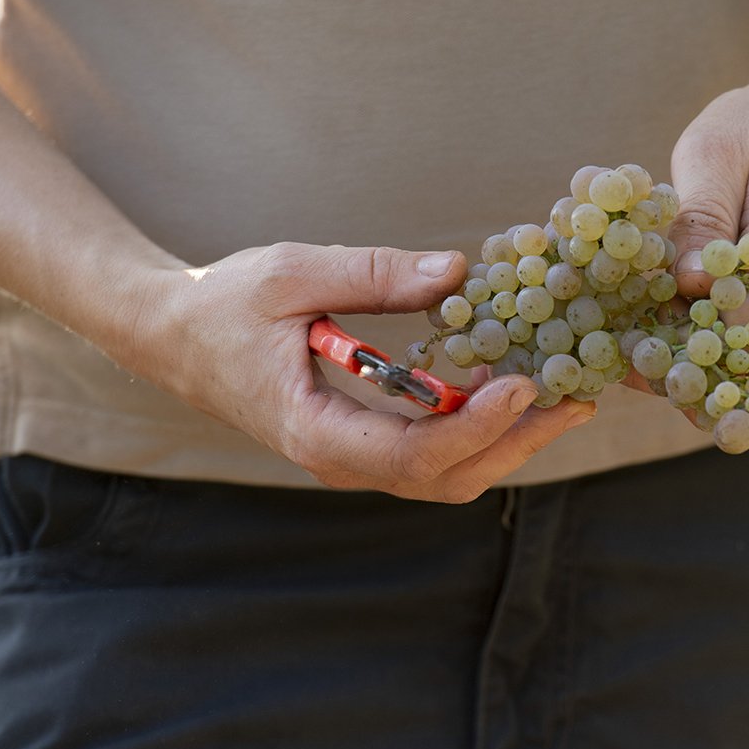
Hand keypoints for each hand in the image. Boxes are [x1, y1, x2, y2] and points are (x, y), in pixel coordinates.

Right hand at [120, 243, 593, 499]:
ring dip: (509, 443)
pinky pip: (433, 456)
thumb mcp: (292, 272)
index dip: (475, 428)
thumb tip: (457, 270)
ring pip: (445, 478)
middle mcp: (338, 460)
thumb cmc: (222, 303)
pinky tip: (520, 393)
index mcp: (313, 429)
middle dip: (516, 443)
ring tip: (568, 400)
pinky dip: (483, 432)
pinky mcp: (363, 444)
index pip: (410, 455)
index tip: (524, 385)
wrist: (170, 335)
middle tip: (578, 399)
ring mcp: (352, 458)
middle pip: (444, 479)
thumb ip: (372, 274)